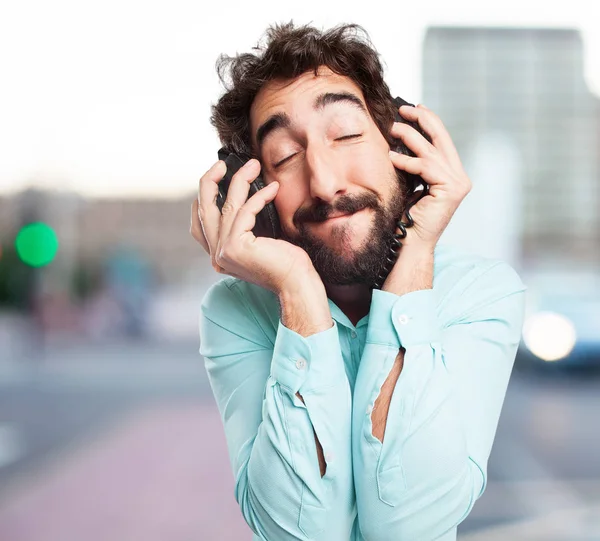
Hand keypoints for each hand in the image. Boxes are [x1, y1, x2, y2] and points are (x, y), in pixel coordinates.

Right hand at [190, 158, 319, 294]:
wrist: (297, 284)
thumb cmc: (286, 264)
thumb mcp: (260, 242)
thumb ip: (246, 227)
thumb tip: (243, 196)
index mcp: (219, 257)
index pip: (199, 225)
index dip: (202, 200)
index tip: (216, 179)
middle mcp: (216, 256)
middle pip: (203, 210)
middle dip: (209, 181)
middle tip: (222, 164)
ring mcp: (223, 252)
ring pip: (227, 205)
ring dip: (241, 180)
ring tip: (254, 166)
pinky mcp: (234, 247)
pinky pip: (245, 211)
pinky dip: (259, 196)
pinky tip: (273, 188)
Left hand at [388, 104, 471, 249]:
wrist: (410, 243)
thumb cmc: (407, 217)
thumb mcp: (411, 183)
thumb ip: (415, 163)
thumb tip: (401, 136)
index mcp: (452, 174)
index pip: (442, 141)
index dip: (429, 121)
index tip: (414, 108)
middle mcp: (459, 177)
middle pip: (442, 138)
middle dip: (423, 119)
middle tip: (403, 108)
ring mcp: (458, 184)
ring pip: (431, 151)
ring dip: (410, 136)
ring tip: (393, 129)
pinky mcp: (451, 190)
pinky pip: (425, 168)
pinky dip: (406, 161)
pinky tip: (391, 157)